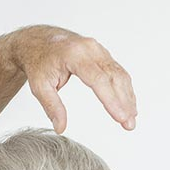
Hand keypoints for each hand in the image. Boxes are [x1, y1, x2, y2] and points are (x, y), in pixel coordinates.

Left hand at [10, 25, 136, 133]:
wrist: (38, 40)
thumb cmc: (38, 62)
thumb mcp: (39, 87)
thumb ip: (52, 107)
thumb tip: (60, 128)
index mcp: (74, 55)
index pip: (98, 80)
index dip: (111, 100)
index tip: (121, 117)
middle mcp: (90, 49)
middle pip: (114, 77)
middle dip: (124, 103)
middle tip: (129, 125)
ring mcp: (98, 50)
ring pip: (119, 74)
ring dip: (127, 97)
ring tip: (131, 119)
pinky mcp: (101, 54)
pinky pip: (117, 71)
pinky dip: (124, 88)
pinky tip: (128, 103)